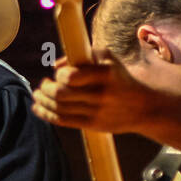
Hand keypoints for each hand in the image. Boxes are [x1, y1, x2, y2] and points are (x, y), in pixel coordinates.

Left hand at [31, 50, 154, 133]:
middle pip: (61, 95)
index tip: (58, 74)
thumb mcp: (108, 59)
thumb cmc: (120, 78)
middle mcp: (100, 95)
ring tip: (37, 95)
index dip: (59, 75)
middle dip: (45, 89)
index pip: (70, 77)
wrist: (143, 107)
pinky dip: (47, 114)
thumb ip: (82, 56)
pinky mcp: (92, 125)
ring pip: (59, 109)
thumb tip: (55, 66)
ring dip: (42, 102)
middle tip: (42, 85)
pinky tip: (38, 108)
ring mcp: (96, 112)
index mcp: (105, 75)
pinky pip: (63, 121)